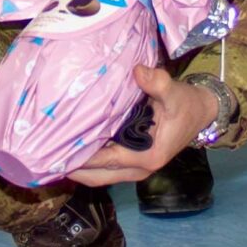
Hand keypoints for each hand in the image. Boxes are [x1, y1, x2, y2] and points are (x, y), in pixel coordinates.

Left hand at [66, 66, 219, 185]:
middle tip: (43, 157)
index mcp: (147, 156)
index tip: (56, 150)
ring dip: (78, 168)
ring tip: (51, 155)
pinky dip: (89, 164)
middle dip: (71, 169)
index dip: (81, 157)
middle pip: (97, 176)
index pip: (106, 160)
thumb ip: (157, 83)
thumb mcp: (175, 93)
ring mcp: (136, 169)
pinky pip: (106, 169)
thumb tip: (138, 70)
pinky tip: (72, 151)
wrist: (202, 113)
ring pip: (100, 176)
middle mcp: (139, 169)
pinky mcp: (134, 163)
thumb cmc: (187, 105)